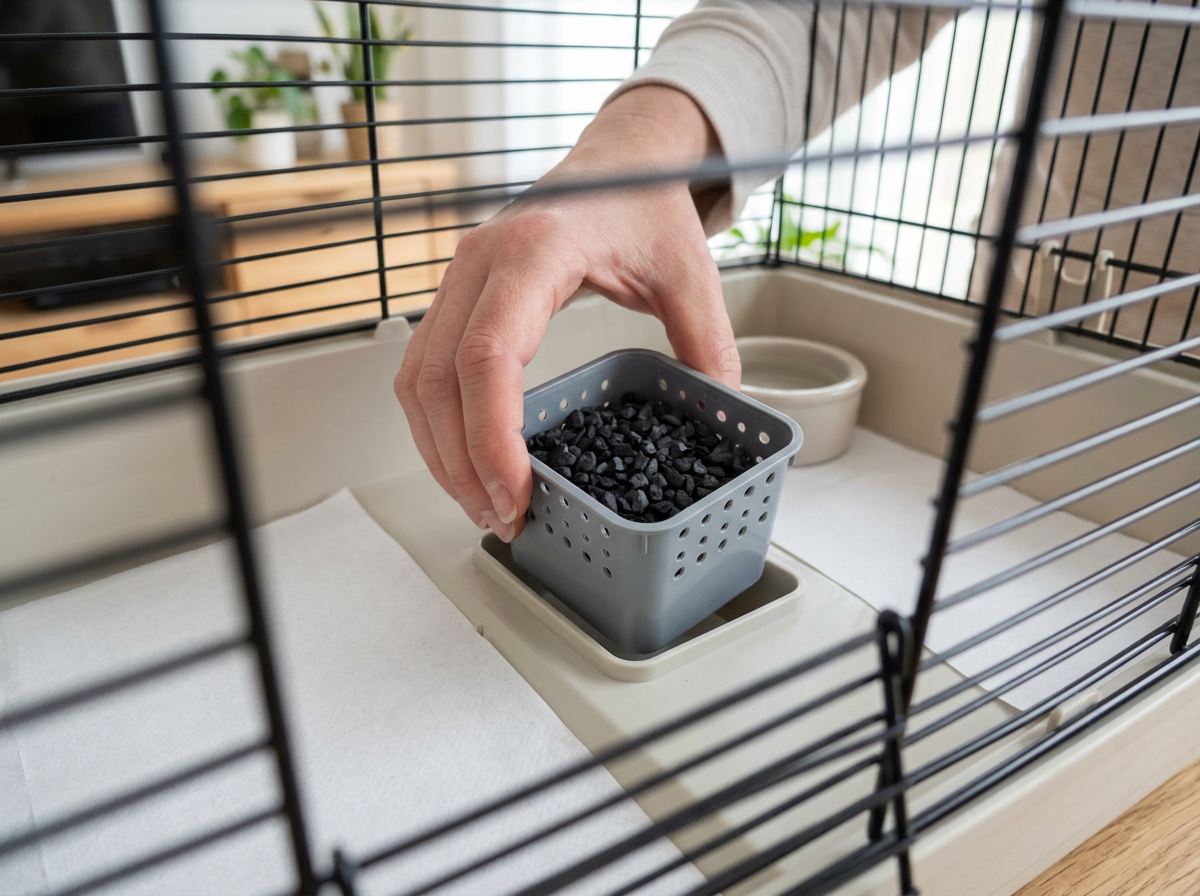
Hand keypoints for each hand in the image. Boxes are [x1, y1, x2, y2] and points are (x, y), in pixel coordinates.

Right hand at [395, 86, 740, 541]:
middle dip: (461, 463)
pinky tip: (467, 462)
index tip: (513, 493)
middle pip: (437, 380)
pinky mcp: (457, 296)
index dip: (491, 437)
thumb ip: (706, 343)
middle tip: (502, 518)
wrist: (617, 158)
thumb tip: (715, 415)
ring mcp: (458, 278)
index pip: (487, 357)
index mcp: (532, 253)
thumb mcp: (689, 270)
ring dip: (440, 451)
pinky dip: (437, 423)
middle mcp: (479, 263)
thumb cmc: (643, 201)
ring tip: (483, 504)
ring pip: (417, 380)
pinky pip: (424, 368)